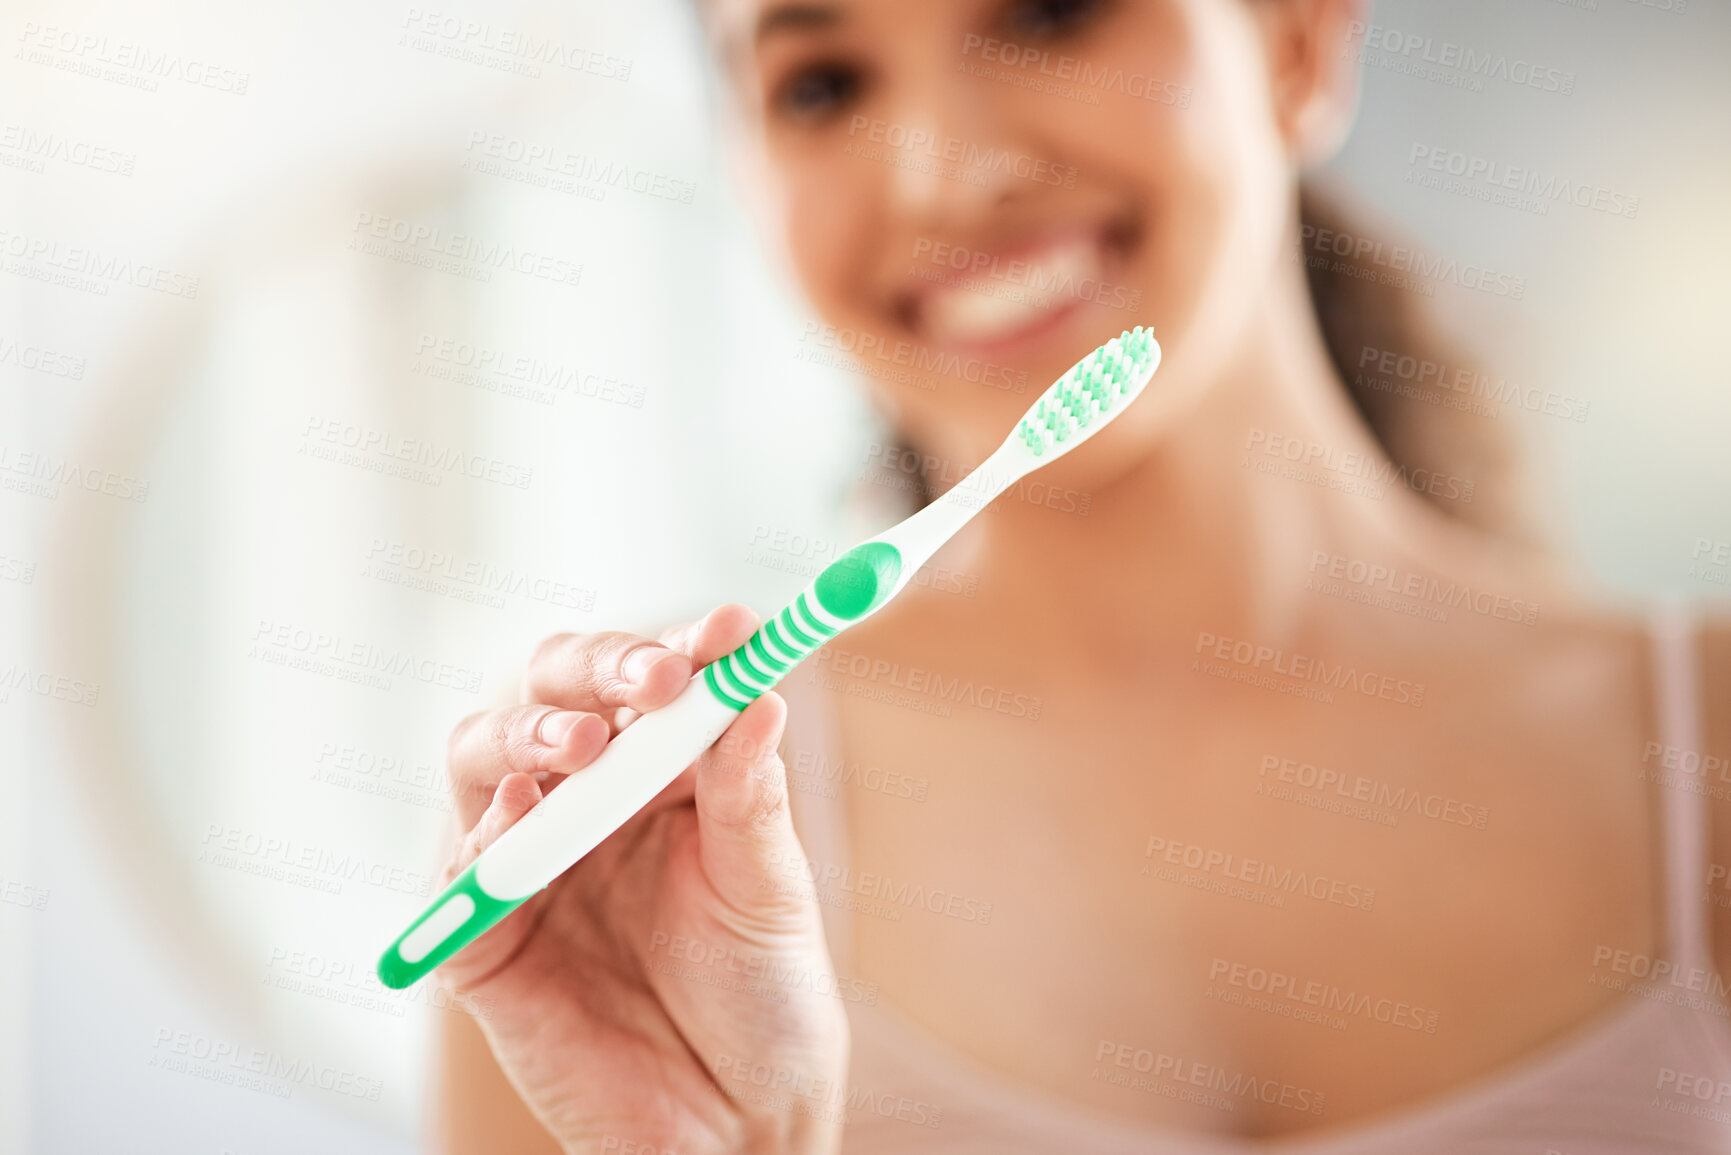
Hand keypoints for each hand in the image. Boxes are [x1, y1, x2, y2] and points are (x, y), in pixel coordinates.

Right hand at [436, 605, 848, 1154]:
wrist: (737, 1123)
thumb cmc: (761, 993)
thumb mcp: (769, 887)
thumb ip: (750, 792)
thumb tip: (758, 689)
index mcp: (661, 772)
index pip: (650, 679)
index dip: (681, 645)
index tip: (728, 630)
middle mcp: (585, 799)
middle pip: (551, 693)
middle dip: (594, 669)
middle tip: (653, 677)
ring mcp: (528, 860)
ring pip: (484, 753)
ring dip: (531, 732)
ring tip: (584, 744)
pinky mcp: (484, 936)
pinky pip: (464, 868)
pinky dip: (488, 829)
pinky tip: (526, 808)